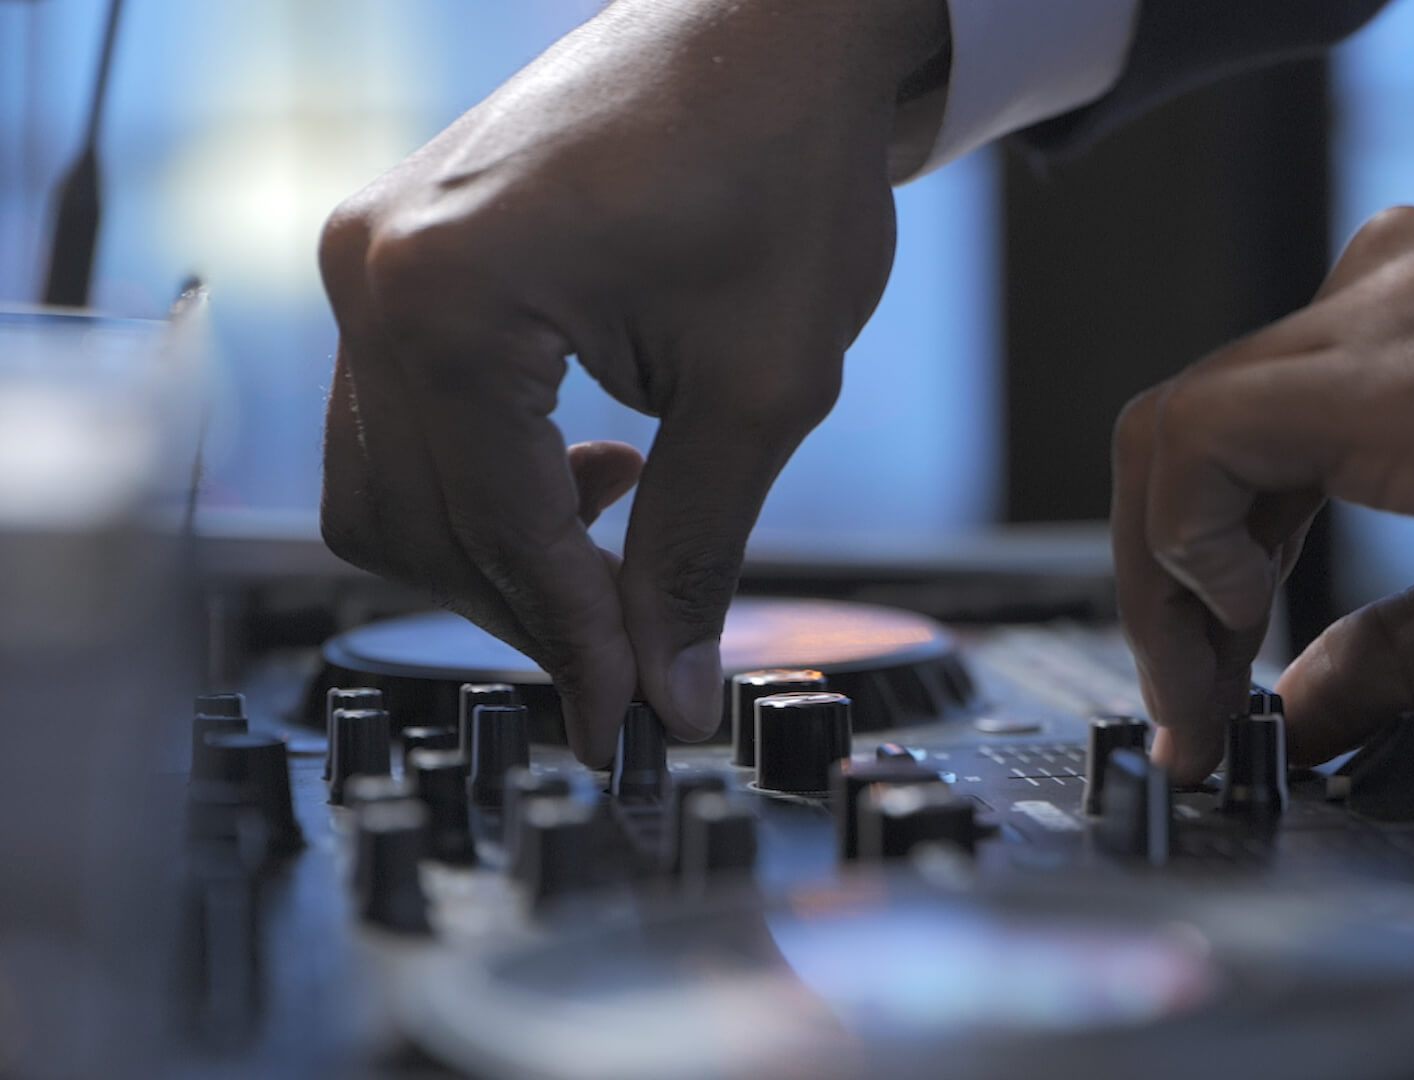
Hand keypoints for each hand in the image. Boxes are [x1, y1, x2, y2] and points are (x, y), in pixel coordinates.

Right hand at [318, 0, 948, 763]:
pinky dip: (485, 477)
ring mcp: (373, 254)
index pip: (496, 532)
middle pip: (414, 524)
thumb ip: (695, 553)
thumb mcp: (760, 389)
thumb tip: (666, 694)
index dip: (572, 646)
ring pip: (391, 482)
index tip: (626, 724)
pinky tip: (593, 468)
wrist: (773, 29)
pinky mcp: (399, 250)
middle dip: (527, 608)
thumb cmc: (781, 169)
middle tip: (634, 663)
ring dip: (500, 547)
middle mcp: (377, 273)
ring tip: (623, 537)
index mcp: (451, 298)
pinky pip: (403, 415)